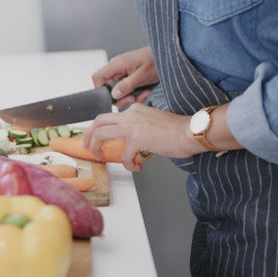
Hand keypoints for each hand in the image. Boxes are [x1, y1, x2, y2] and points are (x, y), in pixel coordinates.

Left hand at [82, 103, 205, 170]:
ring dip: (97, 148)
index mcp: (134, 109)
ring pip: (101, 134)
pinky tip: (136, 167)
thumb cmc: (178, 130)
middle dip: (88, 134)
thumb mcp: (153, 122)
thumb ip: (139, 128)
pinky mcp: (136, 139)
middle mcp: (130, 114)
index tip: (98, 137)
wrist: (191, 131)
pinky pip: (124, 155)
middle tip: (86, 146)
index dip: (101, 128)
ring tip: (101, 158)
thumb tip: (131, 143)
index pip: (110, 117)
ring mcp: (131, 126)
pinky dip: (127, 164)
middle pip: (98, 121)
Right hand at [92, 47, 157, 107]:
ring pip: (118, 90)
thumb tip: (113, 94)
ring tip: (143, 93)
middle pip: (108, 87)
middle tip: (133, 98)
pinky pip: (126, 89)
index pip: (97, 78)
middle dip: (121, 96)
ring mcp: (122, 72)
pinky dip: (135, 93)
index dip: (101, 90)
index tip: (113, 98)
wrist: (169, 56)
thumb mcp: (142, 75)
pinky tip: (145, 91)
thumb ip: (127, 85)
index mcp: (116, 64)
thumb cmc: (156, 60)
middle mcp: (117, 68)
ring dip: (130, 96)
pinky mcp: (129, 77)